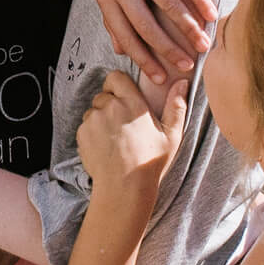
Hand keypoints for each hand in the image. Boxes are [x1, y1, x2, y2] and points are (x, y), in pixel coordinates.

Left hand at [76, 71, 187, 197]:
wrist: (124, 187)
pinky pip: (84, 126)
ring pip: (93, 111)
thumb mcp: (171, 136)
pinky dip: (91, 133)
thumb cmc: (150, 162)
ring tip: (114, 139)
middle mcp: (110, 107)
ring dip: (100, 119)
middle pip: (104, 95)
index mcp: (132, 103)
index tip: (124, 97)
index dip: (118, 85)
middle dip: (110, 105)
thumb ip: (176, 106)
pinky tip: (105, 147)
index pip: (115, 77)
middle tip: (122, 125)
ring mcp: (93, 120)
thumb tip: (182, 82)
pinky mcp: (81, 134)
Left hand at [93, 0, 217, 83]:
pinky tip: (211, 14)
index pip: (125, 36)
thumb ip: (113, 16)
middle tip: (188, 66)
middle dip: (170, 50)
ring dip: (189, 29)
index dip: (144, 59)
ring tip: (204, 44)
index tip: (161, 78)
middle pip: (147, 26)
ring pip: (169, 6)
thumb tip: (119, 50)